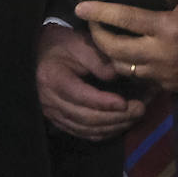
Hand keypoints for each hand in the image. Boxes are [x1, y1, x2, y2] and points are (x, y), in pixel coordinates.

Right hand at [35, 23, 146, 140]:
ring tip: (135, 116)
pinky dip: (102, 133)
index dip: (104, 103)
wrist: (37, 54)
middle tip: (140, 109)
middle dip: (115, 117)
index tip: (125, 103)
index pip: (80, 96)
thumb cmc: (61, 45)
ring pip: (85, 128)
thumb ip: (97, 60)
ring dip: (112, 126)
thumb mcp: (79, 44)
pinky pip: (81, 132)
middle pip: (85, 117)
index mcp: (54, 79)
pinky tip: (120, 125)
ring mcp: (53, 114)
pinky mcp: (58, 120)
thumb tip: (116, 76)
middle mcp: (50, 101)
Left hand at [75, 0, 177, 92]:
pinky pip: (139, 77)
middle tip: (92, 23)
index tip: (80, 7)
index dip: (99, 12)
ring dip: (110, 52)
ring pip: (122, 67)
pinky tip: (131, 52)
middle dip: (97, 34)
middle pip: (114, 48)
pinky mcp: (168, 87)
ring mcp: (163, 74)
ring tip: (108, 37)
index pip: (124, 19)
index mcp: (168, 27)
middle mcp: (160, 54)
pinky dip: (129, 64)